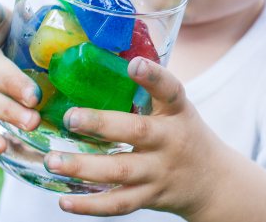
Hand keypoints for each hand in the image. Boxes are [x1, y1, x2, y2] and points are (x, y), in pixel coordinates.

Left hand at [42, 57, 220, 218]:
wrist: (213, 182)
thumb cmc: (183, 134)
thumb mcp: (176, 109)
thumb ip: (148, 92)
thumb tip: (101, 58)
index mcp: (178, 111)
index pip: (170, 90)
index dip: (153, 77)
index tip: (133, 64)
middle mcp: (170, 140)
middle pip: (137, 132)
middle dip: (101, 125)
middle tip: (70, 118)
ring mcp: (160, 171)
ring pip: (121, 171)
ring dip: (84, 167)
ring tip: (53, 161)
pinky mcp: (150, 197)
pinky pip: (118, 204)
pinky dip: (90, 206)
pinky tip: (63, 200)